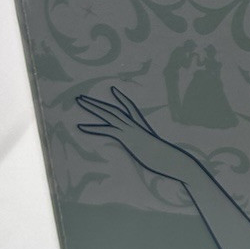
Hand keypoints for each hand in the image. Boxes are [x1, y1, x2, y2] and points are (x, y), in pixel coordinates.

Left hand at [76, 87, 192, 182]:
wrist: (170, 158)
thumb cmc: (167, 158)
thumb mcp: (158, 151)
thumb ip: (152, 148)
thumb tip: (153, 153)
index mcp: (142, 126)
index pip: (130, 107)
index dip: (121, 98)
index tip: (113, 90)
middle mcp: (135, 124)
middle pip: (113, 109)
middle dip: (97, 102)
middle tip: (82, 97)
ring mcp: (130, 130)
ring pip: (108, 114)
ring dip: (92, 107)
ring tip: (79, 101)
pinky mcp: (126, 137)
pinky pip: (107, 129)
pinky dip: (92, 127)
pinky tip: (80, 126)